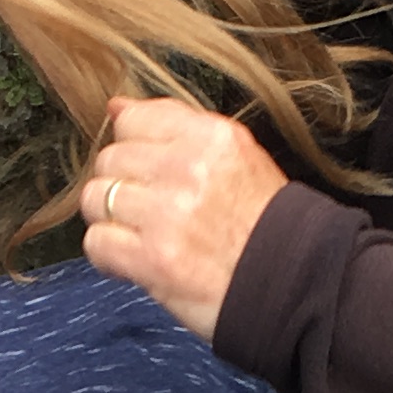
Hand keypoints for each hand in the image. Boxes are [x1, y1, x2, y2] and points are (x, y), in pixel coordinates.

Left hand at [78, 98, 286, 342]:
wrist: (295, 285)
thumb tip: (117, 107)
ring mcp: (167, 214)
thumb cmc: (264, 224)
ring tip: (139, 235)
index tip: (148, 171)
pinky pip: (96, 241)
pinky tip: (133, 260)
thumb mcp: (237, 156)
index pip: (134, 119)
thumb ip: (177, 126)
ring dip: (111, 219)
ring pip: (96, 198)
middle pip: (110, 159)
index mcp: (211, 136)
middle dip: (121, 185)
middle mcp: (187, 168)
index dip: (133, 147)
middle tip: (148, 210)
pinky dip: (108, 255)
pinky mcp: (153, 258)